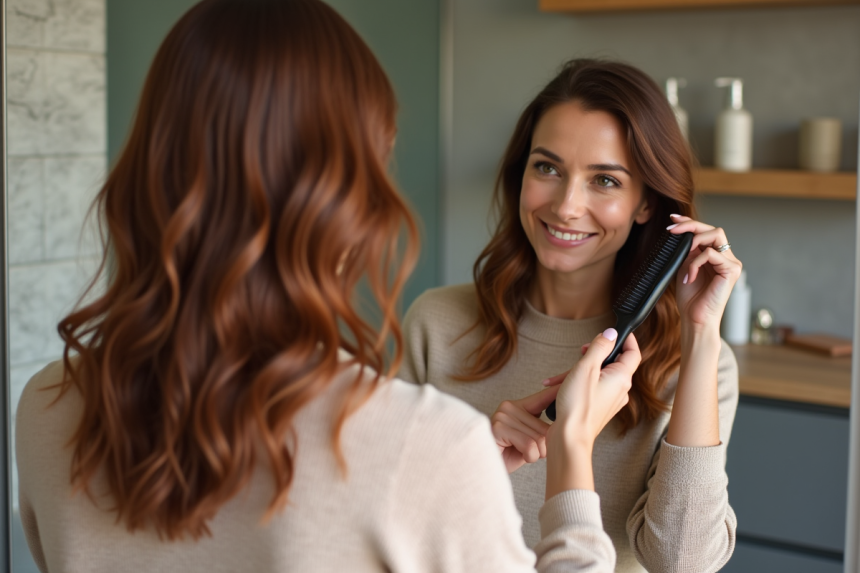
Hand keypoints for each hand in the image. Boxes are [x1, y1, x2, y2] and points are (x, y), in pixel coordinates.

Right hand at [491, 383, 560, 473]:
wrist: (484, 471)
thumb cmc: (508, 456)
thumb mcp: (528, 440)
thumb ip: (539, 429)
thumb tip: (562, 422)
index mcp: (517, 406)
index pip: (542, 397)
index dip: (557, 393)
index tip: (569, 382)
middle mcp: (509, 407)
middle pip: (545, 428)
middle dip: (543, 447)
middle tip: (529, 452)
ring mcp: (502, 416)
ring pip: (538, 439)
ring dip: (535, 454)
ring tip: (520, 454)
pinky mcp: (498, 428)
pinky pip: (529, 446)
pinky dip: (529, 457)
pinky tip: (516, 455)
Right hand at [548, 330, 638, 447]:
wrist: (569, 438)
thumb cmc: (578, 406)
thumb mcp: (586, 367)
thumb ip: (599, 347)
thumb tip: (610, 334)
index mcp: (622, 378)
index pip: (633, 352)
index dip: (626, 339)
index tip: (615, 331)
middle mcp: (620, 390)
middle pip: (612, 363)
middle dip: (593, 355)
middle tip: (581, 352)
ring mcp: (609, 401)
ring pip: (598, 376)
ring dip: (579, 371)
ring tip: (560, 376)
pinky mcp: (598, 408)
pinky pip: (592, 389)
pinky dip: (577, 384)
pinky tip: (559, 387)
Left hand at [667, 215, 742, 331]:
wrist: (695, 319)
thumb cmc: (690, 298)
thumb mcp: (685, 268)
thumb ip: (687, 252)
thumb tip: (681, 234)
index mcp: (716, 257)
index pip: (706, 232)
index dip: (690, 223)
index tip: (673, 220)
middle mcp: (726, 258)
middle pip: (713, 229)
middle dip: (691, 225)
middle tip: (672, 229)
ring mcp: (731, 264)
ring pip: (716, 235)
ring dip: (694, 240)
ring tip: (681, 254)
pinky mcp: (732, 271)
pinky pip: (711, 254)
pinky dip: (695, 263)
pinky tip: (689, 277)